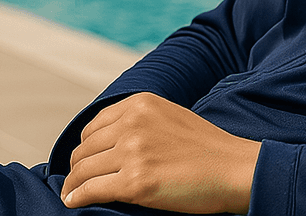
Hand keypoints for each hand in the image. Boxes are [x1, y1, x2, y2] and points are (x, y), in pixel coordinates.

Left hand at [60, 92, 261, 212]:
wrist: (233, 168)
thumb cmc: (206, 148)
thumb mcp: (169, 117)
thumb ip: (139, 122)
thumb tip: (110, 141)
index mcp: (140, 104)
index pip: (94, 126)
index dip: (85, 147)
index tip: (84, 161)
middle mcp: (133, 123)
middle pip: (85, 148)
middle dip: (77, 167)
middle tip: (75, 181)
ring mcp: (133, 152)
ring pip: (84, 169)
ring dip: (74, 184)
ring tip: (72, 193)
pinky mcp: (136, 182)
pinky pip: (92, 190)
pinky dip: (77, 197)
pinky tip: (73, 202)